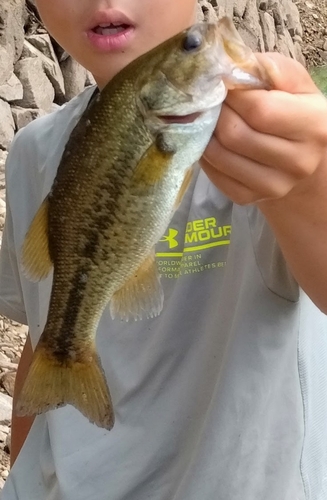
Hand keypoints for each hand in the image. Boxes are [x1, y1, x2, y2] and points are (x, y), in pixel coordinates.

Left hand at [200, 53, 326, 204]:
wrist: (299, 161)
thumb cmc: (294, 113)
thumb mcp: (294, 84)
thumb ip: (270, 68)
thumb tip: (232, 63)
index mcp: (314, 126)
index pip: (260, 110)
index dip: (233, 93)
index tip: (223, 82)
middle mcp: (298, 162)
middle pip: (235, 134)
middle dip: (215, 111)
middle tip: (211, 99)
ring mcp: (273, 186)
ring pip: (219, 155)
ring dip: (205, 132)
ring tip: (208, 117)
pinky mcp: (249, 198)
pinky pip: (213, 174)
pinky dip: (205, 153)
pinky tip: (211, 139)